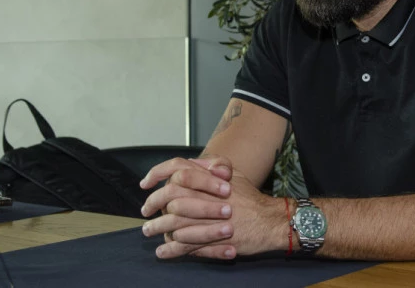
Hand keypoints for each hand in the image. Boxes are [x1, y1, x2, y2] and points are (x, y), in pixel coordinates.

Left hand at [140, 155, 285, 259]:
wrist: (269, 220)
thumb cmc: (251, 197)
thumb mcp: (234, 174)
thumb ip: (213, 166)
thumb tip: (193, 163)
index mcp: (209, 178)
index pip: (177, 168)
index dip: (157, 173)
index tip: (145, 184)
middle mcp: (205, 196)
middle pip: (169, 196)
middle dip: (153, 204)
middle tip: (145, 211)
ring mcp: (207, 219)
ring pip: (173, 223)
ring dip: (157, 228)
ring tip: (148, 231)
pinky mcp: (211, 239)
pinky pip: (185, 245)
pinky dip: (171, 250)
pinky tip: (162, 252)